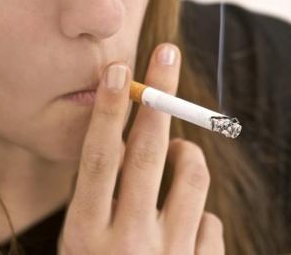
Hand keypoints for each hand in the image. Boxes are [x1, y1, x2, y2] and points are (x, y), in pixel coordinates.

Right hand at [58, 43, 223, 254]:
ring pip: (194, 177)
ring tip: (182, 151)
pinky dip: (200, 213)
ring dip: (189, 152)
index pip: (98, 159)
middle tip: (166, 55)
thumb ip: (97, 201)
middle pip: (149, 153)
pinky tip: (186, 225)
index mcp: (85, 236)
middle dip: (159, 97)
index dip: (109, 111)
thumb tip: (122, 147)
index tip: (118, 71)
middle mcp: (127, 244)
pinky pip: (211, 222)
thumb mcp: (79, 245)